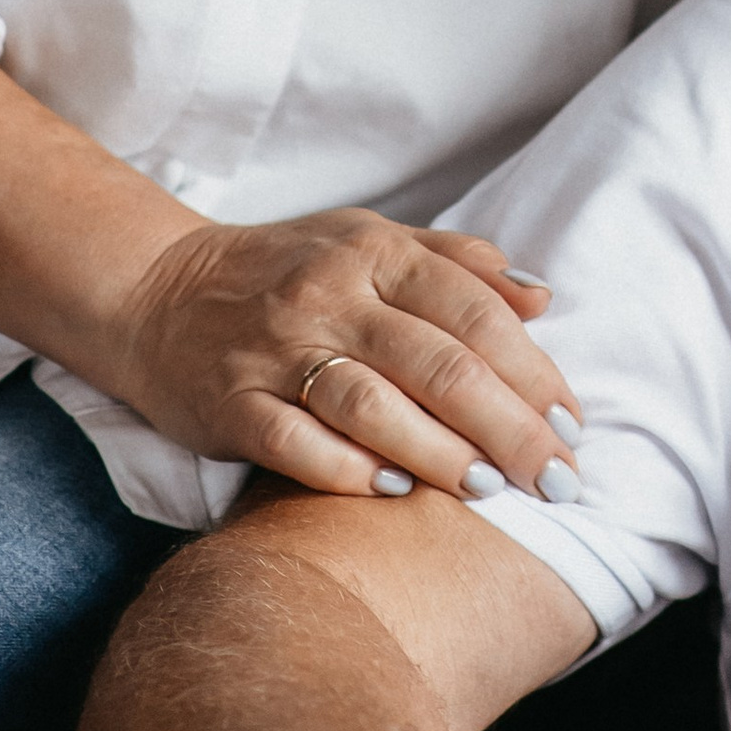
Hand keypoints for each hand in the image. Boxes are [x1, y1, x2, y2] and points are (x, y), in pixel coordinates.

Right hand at [97, 210, 581, 499]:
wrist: (156, 291)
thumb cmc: (288, 271)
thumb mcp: (372, 241)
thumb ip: (459, 264)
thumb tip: (542, 298)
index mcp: (376, 253)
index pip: (474, 312)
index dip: (532, 370)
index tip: (574, 424)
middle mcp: (330, 297)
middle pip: (437, 363)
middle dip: (508, 427)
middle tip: (555, 479)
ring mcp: (276, 351)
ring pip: (371, 403)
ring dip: (439, 451)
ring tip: (490, 490)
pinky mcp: (230, 403)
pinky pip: (294, 441)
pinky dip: (347, 468)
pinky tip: (393, 490)